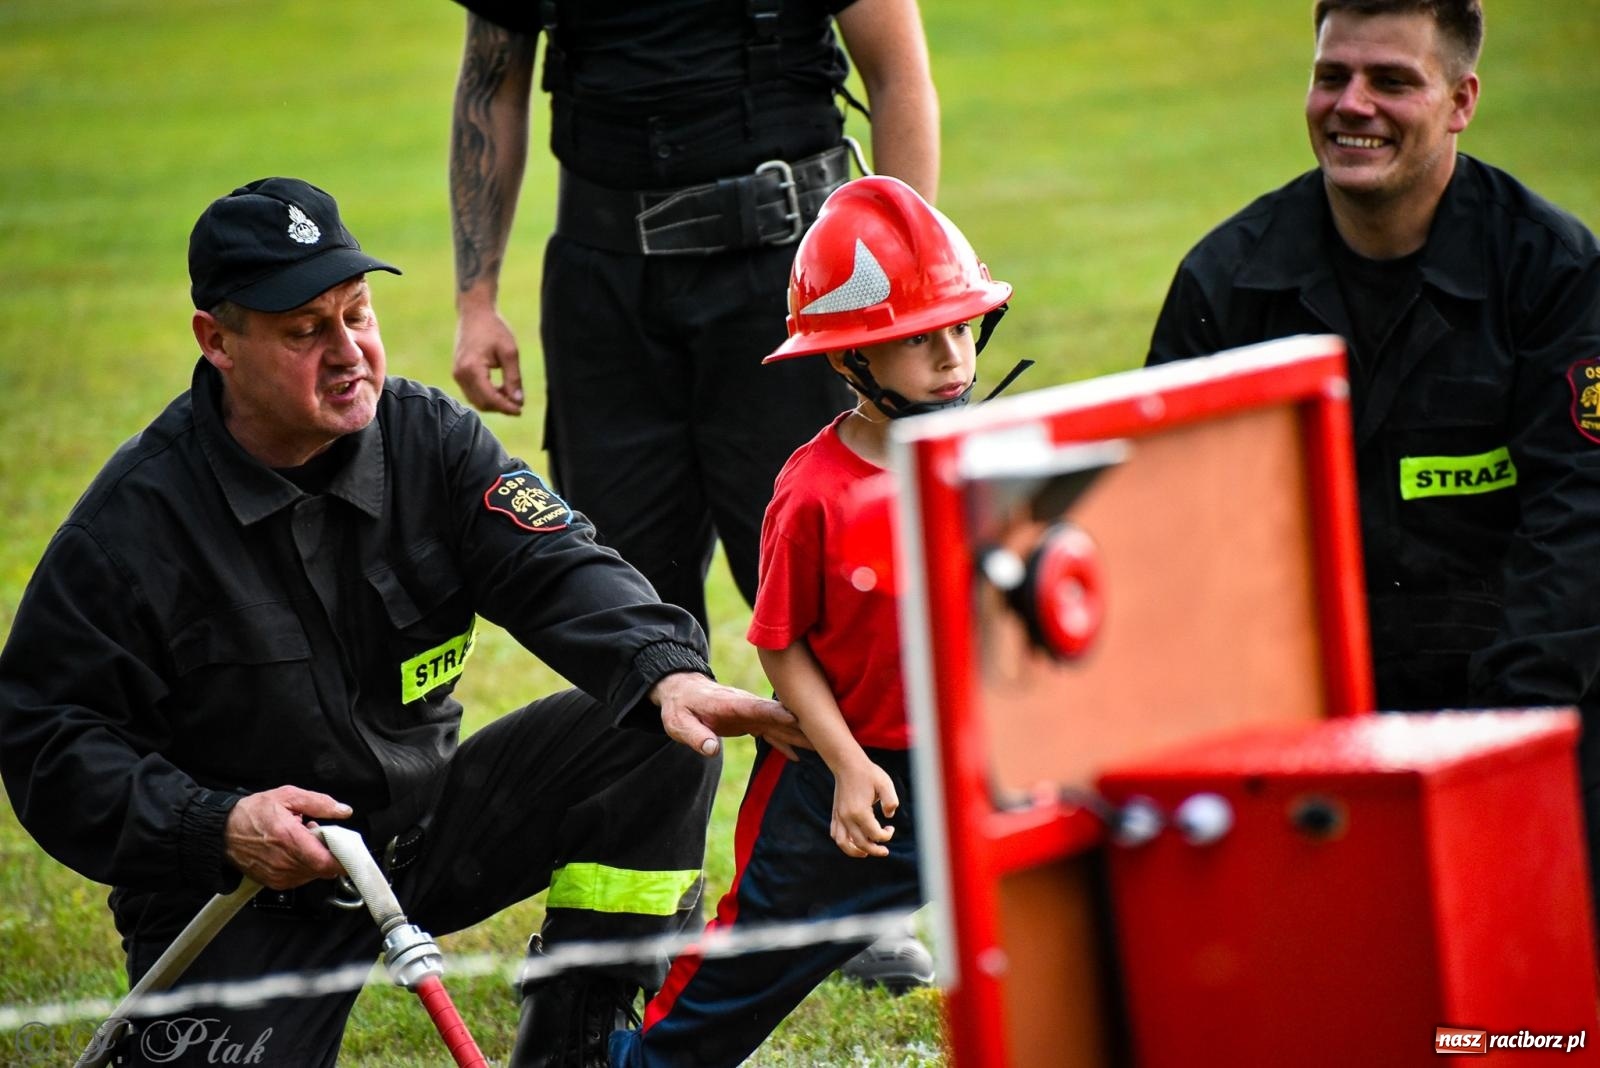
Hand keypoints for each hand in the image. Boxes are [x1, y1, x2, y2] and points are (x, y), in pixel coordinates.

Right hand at [223, 785, 351, 890]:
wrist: (222, 832)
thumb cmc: (251, 813)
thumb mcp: (287, 796)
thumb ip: (319, 803)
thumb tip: (343, 810)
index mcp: (289, 839)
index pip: (325, 862)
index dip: (343, 860)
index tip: (351, 851)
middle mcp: (284, 862)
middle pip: (323, 869)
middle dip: (329, 853)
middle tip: (322, 837)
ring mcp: (278, 875)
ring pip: (313, 874)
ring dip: (317, 860)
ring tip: (305, 842)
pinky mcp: (274, 883)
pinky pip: (300, 878)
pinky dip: (304, 866)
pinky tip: (295, 851)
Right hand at [453, 307, 523, 414]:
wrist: (475, 313)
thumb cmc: (494, 329)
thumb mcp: (510, 352)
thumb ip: (513, 378)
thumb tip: (518, 401)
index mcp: (472, 369)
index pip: (489, 398)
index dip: (506, 407)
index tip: (520, 410)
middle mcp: (460, 374)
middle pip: (481, 403)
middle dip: (500, 407)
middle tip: (518, 404)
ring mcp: (457, 374)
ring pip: (476, 400)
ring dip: (494, 402)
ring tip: (511, 395)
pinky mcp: (458, 373)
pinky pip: (472, 392)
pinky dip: (486, 395)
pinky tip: (501, 389)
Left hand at [652, 672, 810, 758]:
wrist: (684, 692)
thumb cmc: (680, 707)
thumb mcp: (679, 723)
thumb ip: (695, 735)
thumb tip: (711, 750)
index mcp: (732, 704)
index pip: (758, 708)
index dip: (778, 713)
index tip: (799, 718)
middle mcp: (748, 707)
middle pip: (779, 716)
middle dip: (802, 725)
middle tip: (827, 735)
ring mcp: (752, 713)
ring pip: (782, 724)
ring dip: (801, 734)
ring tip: (825, 746)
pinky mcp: (752, 721)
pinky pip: (773, 732)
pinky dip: (787, 742)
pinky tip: (800, 755)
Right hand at [830, 758, 897, 857]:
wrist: (847, 764)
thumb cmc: (868, 774)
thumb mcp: (885, 783)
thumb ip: (891, 801)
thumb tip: (889, 816)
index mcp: (859, 811)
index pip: (874, 834)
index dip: (886, 836)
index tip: (891, 828)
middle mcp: (846, 817)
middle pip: (860, 843)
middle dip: (875, 849)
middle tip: (885, 851)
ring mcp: (839, 816)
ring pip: (843, 843)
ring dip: (855, 852)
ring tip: (866, 853)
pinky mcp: (835, 814)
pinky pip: (835, 834)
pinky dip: (844, 843)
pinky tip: (853, 842)